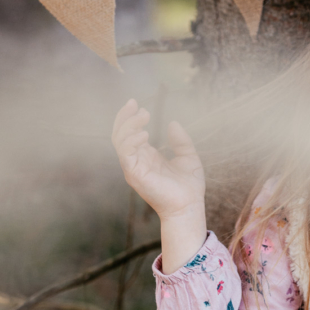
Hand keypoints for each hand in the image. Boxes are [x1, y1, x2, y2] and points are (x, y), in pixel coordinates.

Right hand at [111, 98, 205, 219]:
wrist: (189, 205)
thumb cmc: (189, 185)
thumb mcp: (188, 156)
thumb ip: (180, 140)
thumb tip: (172, 123)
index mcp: (146, 156)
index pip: (129, 133)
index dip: (130, 117)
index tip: (136, 103)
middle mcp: (137, 160)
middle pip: (119, 134)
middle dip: (124, 117)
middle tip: (134, 104)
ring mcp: (134, 168)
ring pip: (119, 141)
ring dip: (128, 125)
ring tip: (144, 116)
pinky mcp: (135, 175)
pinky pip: (126, 154)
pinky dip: (131, 141)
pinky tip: (145, 134)